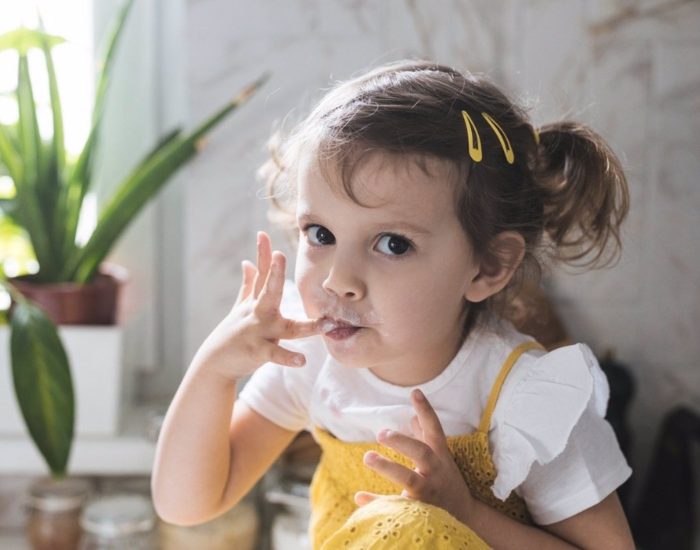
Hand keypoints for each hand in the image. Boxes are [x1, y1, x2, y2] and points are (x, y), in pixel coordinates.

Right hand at [194, 231, 322, 380]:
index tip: (263, 234)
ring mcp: (259, 333)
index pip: (262, 274)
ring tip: (325, 324)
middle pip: (269, 291)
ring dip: (306, 327)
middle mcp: (258, 314)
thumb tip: (247, 262)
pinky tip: (302, 360)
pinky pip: (277, 355)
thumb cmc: (232, 333)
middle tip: (280, 255)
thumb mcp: (240, 307)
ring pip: (286, 328)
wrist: (215, 364)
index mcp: (255, 302)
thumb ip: (249, 284)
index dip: (263, 254)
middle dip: (275, 273)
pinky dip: (289, 358)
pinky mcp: (259, 352)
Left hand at [355, 389, 475, 524]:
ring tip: (368, 456)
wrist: (466, 518)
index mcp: (440, 456)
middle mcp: (436, 472)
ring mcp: (428, 493)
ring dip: (388, 467)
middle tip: (381, 433)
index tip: (414, 392)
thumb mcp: (440, 457)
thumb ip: (425, 437)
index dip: (426, 410)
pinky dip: (377, 502)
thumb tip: (412, 416)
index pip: (434, 429)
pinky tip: (359, 495)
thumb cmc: (447, 480)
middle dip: (402, 442)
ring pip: (410, 480)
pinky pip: (396, 508)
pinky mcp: (419, 511)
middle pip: (422, 453)